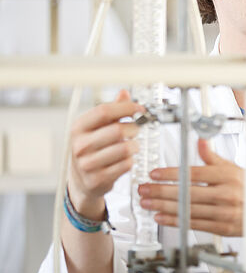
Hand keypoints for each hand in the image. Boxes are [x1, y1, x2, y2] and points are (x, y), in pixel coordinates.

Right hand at [68, 89, 141, 219]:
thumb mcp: (97, 127)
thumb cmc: (92, 149)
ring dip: (134, 146)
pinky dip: (131, 160)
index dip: (126, 107)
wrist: (82, 180)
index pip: (104, 111)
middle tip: (137, 129)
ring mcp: (87, 164)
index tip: (140, 108)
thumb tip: (124, 93)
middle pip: (117, 130)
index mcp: (78, 128)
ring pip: (125, 149)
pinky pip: (126, 164)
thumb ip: (112, 111)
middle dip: (133, 128)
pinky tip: (125, 159)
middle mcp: (80, 145)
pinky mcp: (98, 179)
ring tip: (132, 145)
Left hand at [139, 139, 245, 236]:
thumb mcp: (232, 167)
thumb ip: (212, 157)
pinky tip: (161, 216)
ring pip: (188, 209)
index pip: (194, 174)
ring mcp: (224, 212)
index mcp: (227, 176)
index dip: (172, 174)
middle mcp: (226, 194)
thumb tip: (200, 141)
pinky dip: (175, 221)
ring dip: (163, 206)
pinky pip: (194, 224)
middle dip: (161, 191)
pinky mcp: (222, 227)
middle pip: (187, 193)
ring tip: (147, 202)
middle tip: (144, 189)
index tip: (155, 174)